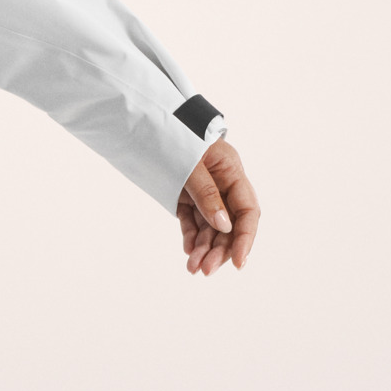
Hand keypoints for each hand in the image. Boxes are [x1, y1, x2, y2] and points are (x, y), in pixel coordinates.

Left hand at [177, 136, 259, 276]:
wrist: (142, 120)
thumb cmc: (169, 133)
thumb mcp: (189, 163)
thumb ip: (207, 194)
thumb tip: (224, 226)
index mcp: (231, 170)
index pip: (247, 210)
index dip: (245, 238)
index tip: (238, 262)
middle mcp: (221, 182)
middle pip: (229, 223)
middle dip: (220, 249)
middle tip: (206, 270)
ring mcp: (204, 190)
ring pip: (211, 226)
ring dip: (205, 248)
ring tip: (193, 268)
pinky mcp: (185, 195)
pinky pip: (193, 220)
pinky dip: (192, 236)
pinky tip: (188, 252)